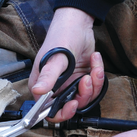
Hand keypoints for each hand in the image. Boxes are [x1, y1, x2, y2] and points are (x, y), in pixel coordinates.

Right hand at [29, 7, 105, 121]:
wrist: (78, 23)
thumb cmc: (62, 37)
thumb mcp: (56, 58)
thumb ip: (48, 76)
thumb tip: (37, 91)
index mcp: (43, 85)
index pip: (48, 111)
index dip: (61, 113)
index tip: (73, 104)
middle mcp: (55, 87)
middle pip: (70, 106)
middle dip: (82, 95)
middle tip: (86, 80)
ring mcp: (70, 84)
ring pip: (85, 98)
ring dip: (94, 84)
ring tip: (93, 67)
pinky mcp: (82, 78)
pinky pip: (94, 87)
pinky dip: (98, 75)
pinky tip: (94, 60)